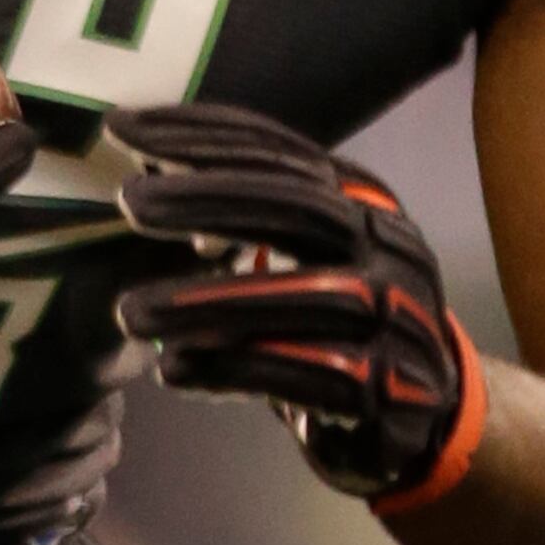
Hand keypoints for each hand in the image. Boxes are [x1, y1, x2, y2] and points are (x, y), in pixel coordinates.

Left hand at [115, 100, 488, 515]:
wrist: (422, 417)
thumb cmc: (338, 326)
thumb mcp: (309, 255)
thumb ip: (250, 219)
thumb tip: (147, 177)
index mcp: (363, 202)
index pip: (284, 155)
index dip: (205, 136)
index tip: (122, 127)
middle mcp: (389, 249)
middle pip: (302, 209)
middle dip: (211, 197)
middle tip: (129, 201)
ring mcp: (398, 319)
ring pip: (310, 297)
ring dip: (211, 302)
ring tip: (130, 311)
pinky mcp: (389, 391)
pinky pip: (312, 375)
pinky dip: (238, 369)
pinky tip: (174, 371)